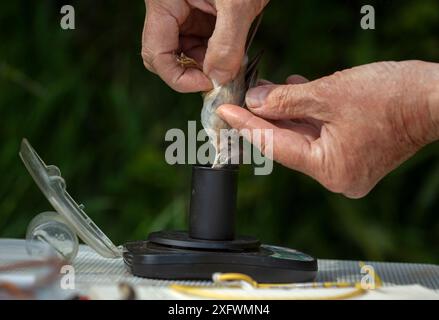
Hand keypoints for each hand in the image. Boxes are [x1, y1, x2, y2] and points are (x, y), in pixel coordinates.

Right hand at [142, 0, 268, 92]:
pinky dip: (216, 54)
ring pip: (185, 53)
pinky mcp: (200, 15)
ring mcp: (184, 13)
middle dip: (192, 71)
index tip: (208, 83)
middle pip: (166, 56)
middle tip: (220, 75)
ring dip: (207, 64)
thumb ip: (227, 44)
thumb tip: (218, 80)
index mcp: (164, 3)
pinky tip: (233, 51)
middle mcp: (169, 10)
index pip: (156, 55)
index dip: (179, 77)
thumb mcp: (237, 3)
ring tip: (232, 61)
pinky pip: (201, 43)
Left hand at [217, 61, 438, 197]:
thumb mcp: (329, 94)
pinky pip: (320, 134)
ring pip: (303, 136)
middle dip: (264, 117)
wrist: (438, 96)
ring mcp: (346, 166)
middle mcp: (336, 175)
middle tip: (238, 97)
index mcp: (330, 169)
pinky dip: (305, 114)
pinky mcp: (354, 153)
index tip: (223, 112)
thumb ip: (286, 101)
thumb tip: (254, 102)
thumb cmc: (393, 96)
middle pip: (287, 143)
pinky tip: (291, 92)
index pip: (274, 146)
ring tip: (262, 89)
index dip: (246, 126)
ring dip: (284, 112)